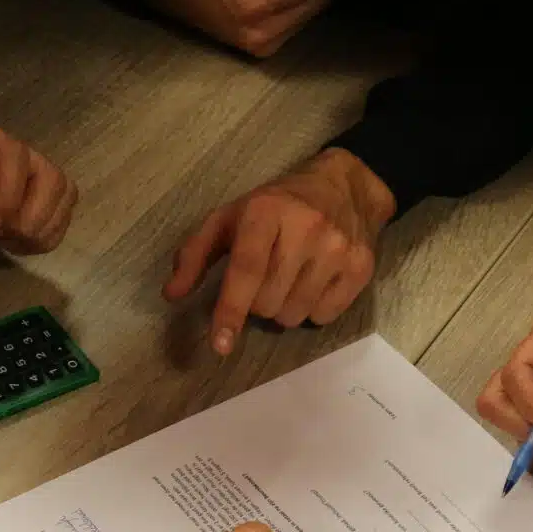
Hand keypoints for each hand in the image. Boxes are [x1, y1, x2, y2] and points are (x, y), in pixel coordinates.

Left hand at [0, 108, 77, 256]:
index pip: (11, 155)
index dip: (7, 196)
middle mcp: (0, 144)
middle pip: (48, 173)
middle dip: (32, 215)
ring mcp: (15, 166)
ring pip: (60, 190)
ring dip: (43, 225)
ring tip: (7, 242)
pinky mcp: (21, 188)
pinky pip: (56, 207)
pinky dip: (45, 231)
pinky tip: (13, 242)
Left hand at [167, 149, 394, 355]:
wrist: (344, 187)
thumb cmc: (277, 206)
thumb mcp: (229, 218)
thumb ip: (195, 255)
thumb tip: (172, 294)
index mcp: (266, 212)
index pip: (246, 270)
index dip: (230, 310)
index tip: (220, 344)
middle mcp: (306, 229)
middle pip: (267, 302)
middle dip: (257, 302)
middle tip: (265, 275)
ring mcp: (337, 249)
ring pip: (294, 315)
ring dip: (283, 308)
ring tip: (290, 277)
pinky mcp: (361, 268)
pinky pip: (324, 316)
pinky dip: (312, 309)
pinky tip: (314, 281)